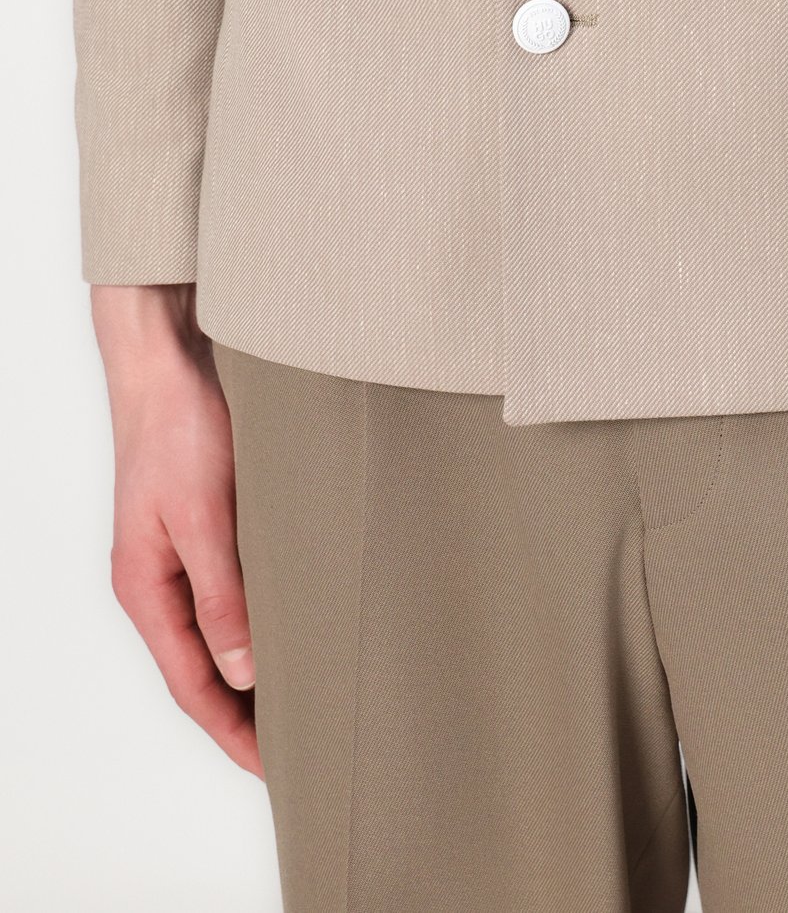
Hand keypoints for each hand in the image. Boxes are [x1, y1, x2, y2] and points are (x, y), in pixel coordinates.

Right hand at [91, 284, 262, 778]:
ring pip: (219, 631)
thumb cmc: (176, 429)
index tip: (273, 766)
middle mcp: (159, 579)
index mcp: (145, 586)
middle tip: (297, 744)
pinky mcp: (207, 527)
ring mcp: (181, 554)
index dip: (232, 730)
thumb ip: (221, 595)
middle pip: (202, 666)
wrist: (170, 362)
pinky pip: (232, 593)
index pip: (191, 683)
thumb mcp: (203, 517)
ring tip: (301, 699)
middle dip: (244, 712)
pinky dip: (260, 621)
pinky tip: (290, 627)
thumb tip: (243, 670)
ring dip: (254, 669)